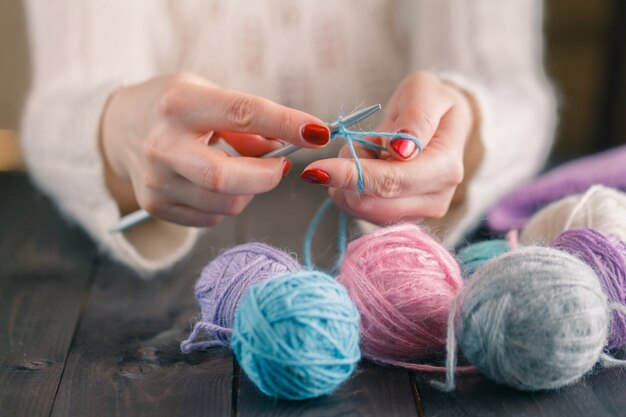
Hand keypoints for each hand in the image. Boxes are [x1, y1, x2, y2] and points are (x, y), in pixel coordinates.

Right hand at [99, 72, 330, 226]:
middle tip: (280, 168)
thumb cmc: (174, 107)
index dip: (286, 124)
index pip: (243, 114)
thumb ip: (248, 124)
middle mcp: (162, 144)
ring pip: (226, 203)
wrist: (118, 128)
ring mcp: (155, 180)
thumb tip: (286, 149)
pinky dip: (225, 203)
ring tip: (236, 168)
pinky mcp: (155, 206)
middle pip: (226, 177)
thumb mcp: (208, 95)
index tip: (318, 132)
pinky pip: (212, 217)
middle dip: (266, 178)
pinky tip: (212, 183)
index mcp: (180, 104)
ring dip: (247, 191)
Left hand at [300, 71, 482, 224]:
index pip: (391, 181)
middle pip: (372, 204)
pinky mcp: (400, 219)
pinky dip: (351, 188)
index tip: (315, 167)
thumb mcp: (426, 92)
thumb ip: (416, 118)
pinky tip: (366, 166)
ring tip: (367, 150)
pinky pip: (360, 211)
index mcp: (445, 167)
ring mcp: (418, 213)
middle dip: (347, 174)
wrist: (442, 123)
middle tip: (351, 143)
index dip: (351, 175)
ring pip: (361, 210)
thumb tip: (401, 150)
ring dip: (348, 180)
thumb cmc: (432, 103)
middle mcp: (435, 199)